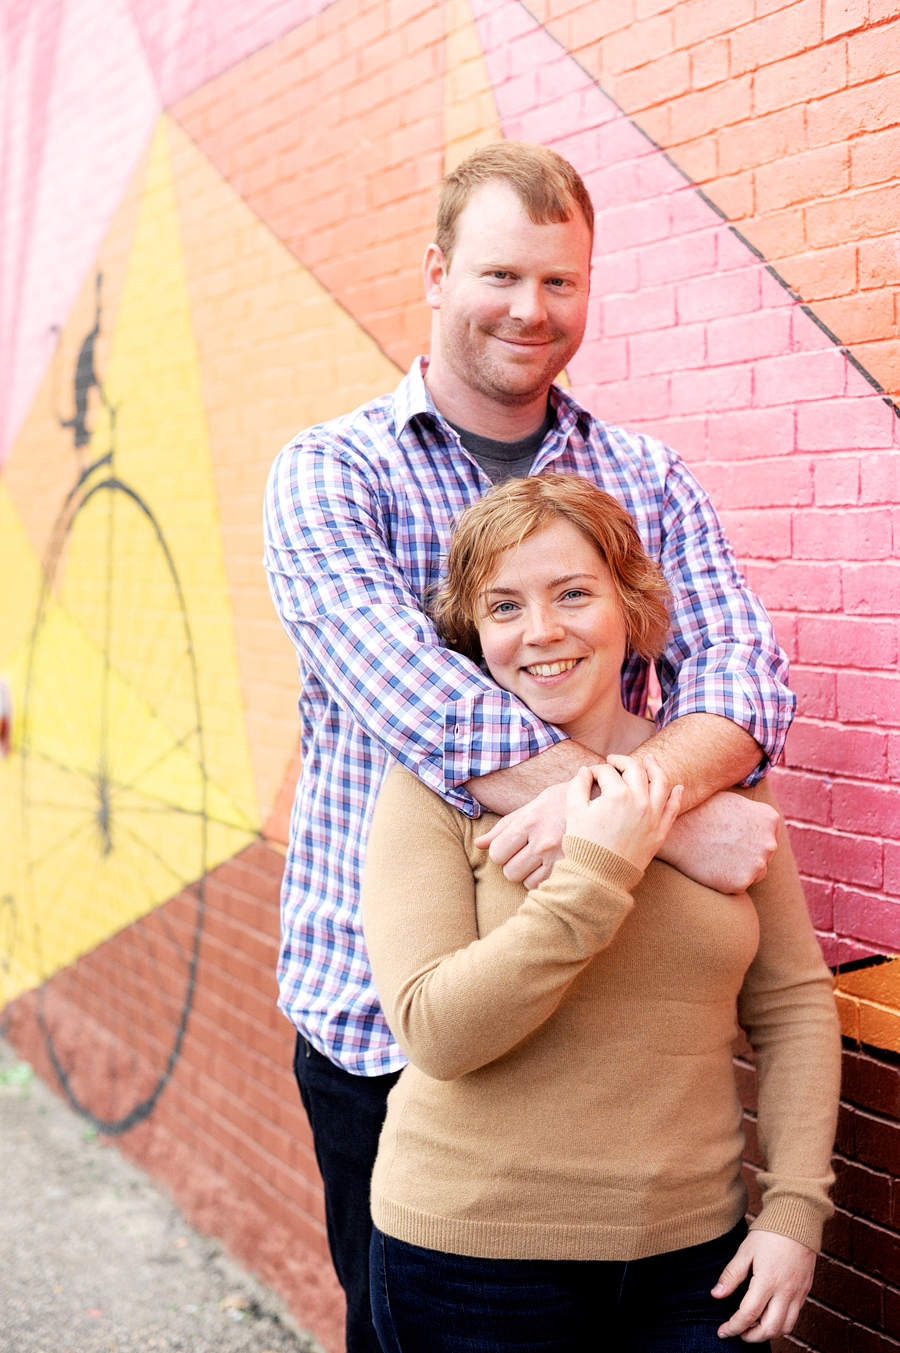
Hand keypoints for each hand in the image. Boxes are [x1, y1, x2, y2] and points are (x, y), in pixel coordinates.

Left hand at [474, 781, 569, 888]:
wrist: (606, 803)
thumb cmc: (566, 801)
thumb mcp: (536, 804)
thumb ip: (506, 824)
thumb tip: (479, 843)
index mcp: (530, 821)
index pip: (497, 852)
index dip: (501, 851)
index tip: (511, 846)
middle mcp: (543, 842)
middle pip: (509, 871)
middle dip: (513, 864)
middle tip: (526, 853)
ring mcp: (559, 858)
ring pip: (526, 882)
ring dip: (528, 874)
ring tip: (540, 860)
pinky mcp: (572, 869)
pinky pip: (545, 887)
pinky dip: (544, 881)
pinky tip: (552, 867)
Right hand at [563, 755, 682, 872]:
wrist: (599, 877)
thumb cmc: (584, 844)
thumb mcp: (574, 811)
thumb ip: (578, 785)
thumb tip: (585, 771)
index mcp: (618, 795)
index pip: (608, 772)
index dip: (596, 771)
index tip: (590, 776)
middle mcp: (640, 802)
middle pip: (635, 770)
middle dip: (623, 762)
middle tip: (614, 761)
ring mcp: (653, 817)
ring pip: (661, 782)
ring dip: (655, 767)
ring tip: (650, 760)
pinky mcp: (660, 832)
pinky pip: (673, 809)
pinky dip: (677, 795)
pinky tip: (677, 787)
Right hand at [659, 792, 779, 893]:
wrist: (676, 831)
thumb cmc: (700, 811)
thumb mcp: (732, 799)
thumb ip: (751, 810)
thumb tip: (757, 817)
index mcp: (769, 819)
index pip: (768, 834)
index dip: (750, 836)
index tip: (733, 835)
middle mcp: (769, 843)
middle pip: (764, 855)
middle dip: (748, 854)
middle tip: (723, 848)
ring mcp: (757, 865)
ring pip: (755, 873)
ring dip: (740, 869)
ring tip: (716, 857)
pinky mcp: (740, 883)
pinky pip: (738, 885)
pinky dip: (727, 880)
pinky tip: (712, 867)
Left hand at [712, 1230, 815, 1341]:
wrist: (798, 1218)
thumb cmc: (769, 1232)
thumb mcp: (745, 1250)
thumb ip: (731, 1275)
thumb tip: (716, 1295)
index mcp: (768, 1281)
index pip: (748, 1315)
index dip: (734, 1327)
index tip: (722, 1331)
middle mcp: (785, 1291)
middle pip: (770, 1329)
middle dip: (751, 1337)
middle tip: (737, 1332)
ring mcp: (798, 1293)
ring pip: (785, 1328)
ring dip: (767, 1333)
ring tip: (752, 1327)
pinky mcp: (805, 1291)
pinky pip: (794, 1317)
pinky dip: (781, 1324)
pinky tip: (768, 1316)